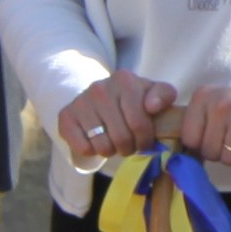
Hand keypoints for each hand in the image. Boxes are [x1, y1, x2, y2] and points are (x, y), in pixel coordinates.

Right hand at [56, 70, 178, 165]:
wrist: (101, 98)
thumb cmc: (135, 100)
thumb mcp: (155, 94)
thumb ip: (164, 95)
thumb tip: (152, 106)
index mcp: (124, 80)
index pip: (139, 124)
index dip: (145, 139)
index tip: (145, 139)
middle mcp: (100, 88)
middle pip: (121, 138)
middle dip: (130, 147)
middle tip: (130, 144)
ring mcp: (81, 101)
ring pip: (102, 146)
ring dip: (112, 151)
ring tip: (114, 141)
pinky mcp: (65, 116)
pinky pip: (83, 148)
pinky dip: (93, 151)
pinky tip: (97, 140)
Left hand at [174, 66, 230, 169]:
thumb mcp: (215, 105)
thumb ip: (197, 124)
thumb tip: (182, 158)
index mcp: (203, 96)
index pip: (189, 139)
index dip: (202, 144)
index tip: (216, 135)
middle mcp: (220, 103)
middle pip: (209, 152)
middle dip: (222, 152)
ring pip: (229, 159)